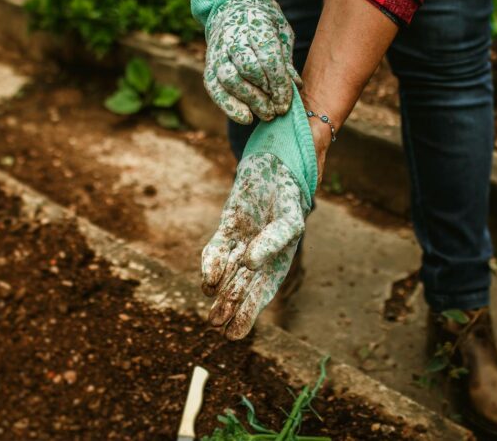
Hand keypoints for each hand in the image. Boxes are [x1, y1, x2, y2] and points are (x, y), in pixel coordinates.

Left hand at [200, 153, 308, 338]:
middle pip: (244, 286)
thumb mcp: (288, 220)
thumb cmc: (288, 193)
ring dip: (220, 294)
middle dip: (231, 307)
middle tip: (217, 325)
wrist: (276, 163)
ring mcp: (242, 240)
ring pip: (229, 272)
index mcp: (280, 258)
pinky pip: (218, 248)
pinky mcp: (229, 226)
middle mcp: (259, 253)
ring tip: (212, 317)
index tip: (234, 333)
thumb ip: (273, 242)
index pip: (264, 290)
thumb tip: (249, 264)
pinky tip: (208, 281)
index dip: (249, 312)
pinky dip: (211, 263)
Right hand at [204, 0, 300, 124]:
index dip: (279, 83)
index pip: (268, 58)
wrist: (232, 5)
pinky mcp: (209, 64)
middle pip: (247, 70)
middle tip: (277, 109)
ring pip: (229, 79)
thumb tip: (295, 86)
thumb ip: (285, 58)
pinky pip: (214, 87)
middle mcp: (233, 37)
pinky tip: (246, 117)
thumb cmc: (263, 22)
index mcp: (256, 24)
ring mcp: (218, 50)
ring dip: (249, 101)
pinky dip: (228, 105)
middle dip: (264, 94)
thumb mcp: (281, 32)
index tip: (286, 102)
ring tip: (266, 113)